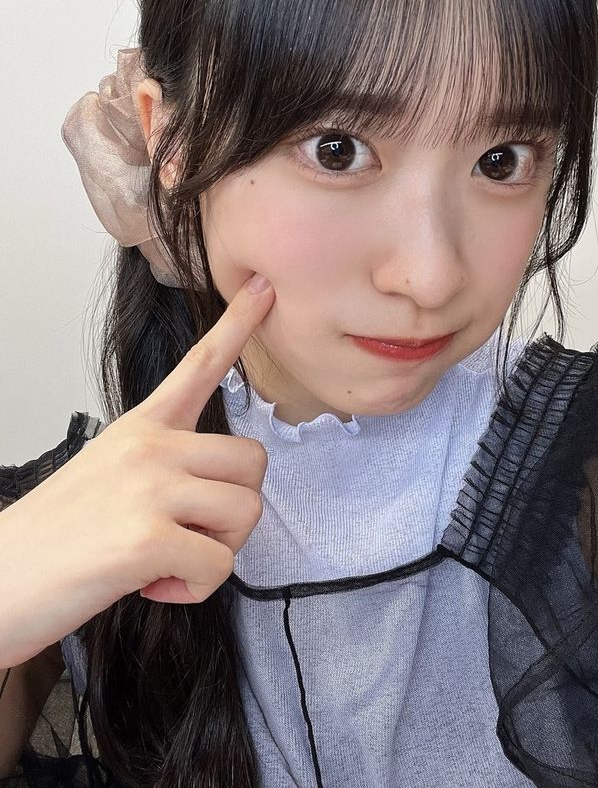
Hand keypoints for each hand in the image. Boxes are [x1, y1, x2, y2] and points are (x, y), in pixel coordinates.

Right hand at [0, 274, 273, 667]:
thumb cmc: (54, 537)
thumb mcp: (108, 474)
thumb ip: (164, 466)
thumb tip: (212, 493)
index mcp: (140, 428)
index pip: (199, 366)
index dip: (237, 326)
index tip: (264, 289)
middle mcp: (150, 446)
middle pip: (253, 462)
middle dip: (235, 510)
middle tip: (189, 534)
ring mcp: (150, 487)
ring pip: (246, 512)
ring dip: (217, 550)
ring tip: (166, 561)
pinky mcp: (148, 537)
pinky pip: (219, 565)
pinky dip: (195, 587)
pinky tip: (153, 587)